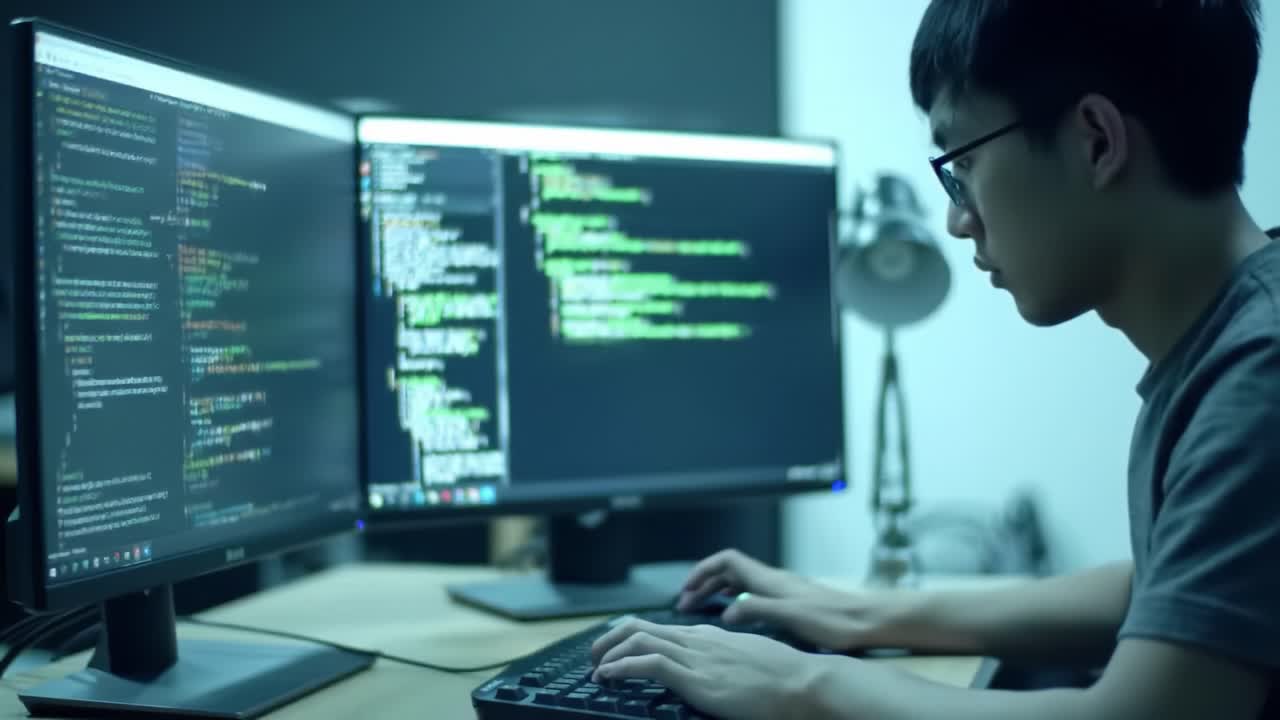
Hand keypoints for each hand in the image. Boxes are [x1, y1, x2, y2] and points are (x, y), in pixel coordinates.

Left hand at [590, 618, 829, 719]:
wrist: (802, 683)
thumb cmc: (784, 677)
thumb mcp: (749, 661)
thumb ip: (726, 661)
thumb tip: (715, 673)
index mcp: (709, 637)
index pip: (660, 629)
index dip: (631, 638)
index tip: (615, 651)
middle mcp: (698, 640)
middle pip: (640, 627)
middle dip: (610, 640)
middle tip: (595, 658)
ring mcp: (696, 656)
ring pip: (638, 640)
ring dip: (608, 653)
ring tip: (595, 670)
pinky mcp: (696, 677)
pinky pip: (647, 664)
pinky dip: (620, 667)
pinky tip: (608, 676)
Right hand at [680, 549, 906, 651]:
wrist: (866, 620)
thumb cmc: (833, 619)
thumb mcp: (791, 617)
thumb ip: (757, 611)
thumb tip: (725, 613)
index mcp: (769, 580)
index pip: (727, 561)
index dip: (703, 571)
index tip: (686, 588)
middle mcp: (773, 580)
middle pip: (729, 571)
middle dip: (704, 583)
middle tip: (685, 604)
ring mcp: (782, 589)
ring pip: (740, 583)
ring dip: (717, 592)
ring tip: (701, 609)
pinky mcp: (790, 601)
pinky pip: (752, 594)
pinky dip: (735, 601)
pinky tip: (735, 617)